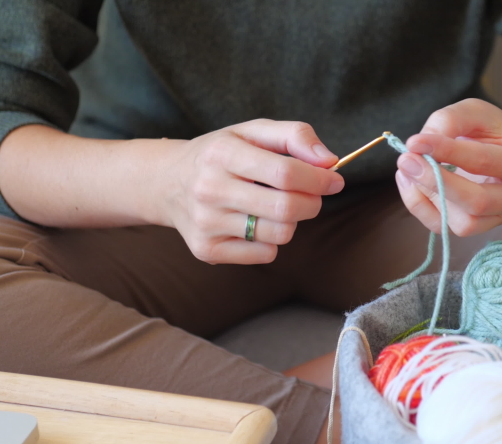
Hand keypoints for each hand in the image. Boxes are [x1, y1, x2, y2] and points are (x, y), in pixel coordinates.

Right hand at [161, 119, 343, 264]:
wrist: (167, 183)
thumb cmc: (222, 155)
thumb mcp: (252, 131)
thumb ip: (295, 135)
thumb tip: (330, 160)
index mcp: (222, 153)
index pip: (285, 172)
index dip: (319, 178)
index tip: (334, 180)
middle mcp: (209, 188)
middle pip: (286, 207)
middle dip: (312, 203)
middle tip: (312, 196)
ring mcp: (206, 223)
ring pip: (279, 234)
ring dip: (291, 222)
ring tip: (277, 207)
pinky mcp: (207, 250)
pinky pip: (264, 253)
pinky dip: (271, 240)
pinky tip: (255, 223)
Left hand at [395, 99, 501, 235]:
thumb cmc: (490, 130)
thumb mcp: (475, 112)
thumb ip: (449, 121)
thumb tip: (419, 146)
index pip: (483, 161)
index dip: (446, 151)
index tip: (415, 141)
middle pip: (478, 201)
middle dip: (436, 182)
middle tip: (406, 159)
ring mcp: (499, 217)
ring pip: (462, 223)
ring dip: (426, 197)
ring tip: (407, 170)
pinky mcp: (476, 227)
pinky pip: (444, 227)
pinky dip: (420, 207)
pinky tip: (410, 183)